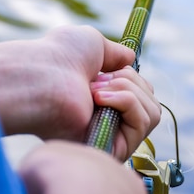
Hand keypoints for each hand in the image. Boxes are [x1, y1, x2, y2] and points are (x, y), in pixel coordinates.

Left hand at [0, 26, 159, 152]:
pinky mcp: (113, 148)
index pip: (142, 93)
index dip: (132, 78)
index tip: (108, 69)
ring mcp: (111, 135)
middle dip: (131, 82)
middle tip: (98, 80)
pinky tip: (99, 99)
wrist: (41, 77)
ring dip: (129, 91)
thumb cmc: (61, 57)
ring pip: (151, 112)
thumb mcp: (96, 45)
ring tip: (96, 91)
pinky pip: (142, 122)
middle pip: (151, 102)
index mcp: (104, 98)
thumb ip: (116, 54)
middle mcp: (109, 119)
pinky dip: (127, 102)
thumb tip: (131, 58)